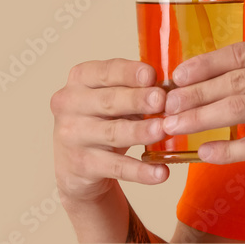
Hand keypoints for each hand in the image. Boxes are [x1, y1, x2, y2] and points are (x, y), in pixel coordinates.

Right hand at [50, 59, 170, 204]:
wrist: (76, 164)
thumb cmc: (105, 118)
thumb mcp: (117, 96)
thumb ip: (138, 89)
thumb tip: (173, 89)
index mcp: (81, 79)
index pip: (105, 71)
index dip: (129, 73)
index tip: (152, 75)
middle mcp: (71, 105)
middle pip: (109, 101)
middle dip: (137, 100)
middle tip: (162, 101)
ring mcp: (73, 136)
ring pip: (113, 133)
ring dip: (140, 132)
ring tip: (163, 130)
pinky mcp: (81, 165)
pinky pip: (116, 167)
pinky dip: (140, 171)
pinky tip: (160, 172)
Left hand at [162, 33, 244, 183]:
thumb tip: (220, 75)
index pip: (242, 51)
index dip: (204, 64)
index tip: (177, 75)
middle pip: (235, 79)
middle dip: (194, 94)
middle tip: (166, 106)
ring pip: (238, 108)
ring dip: (200, 119)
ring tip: (175, 128)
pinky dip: (226, 150)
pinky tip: (206, 154)